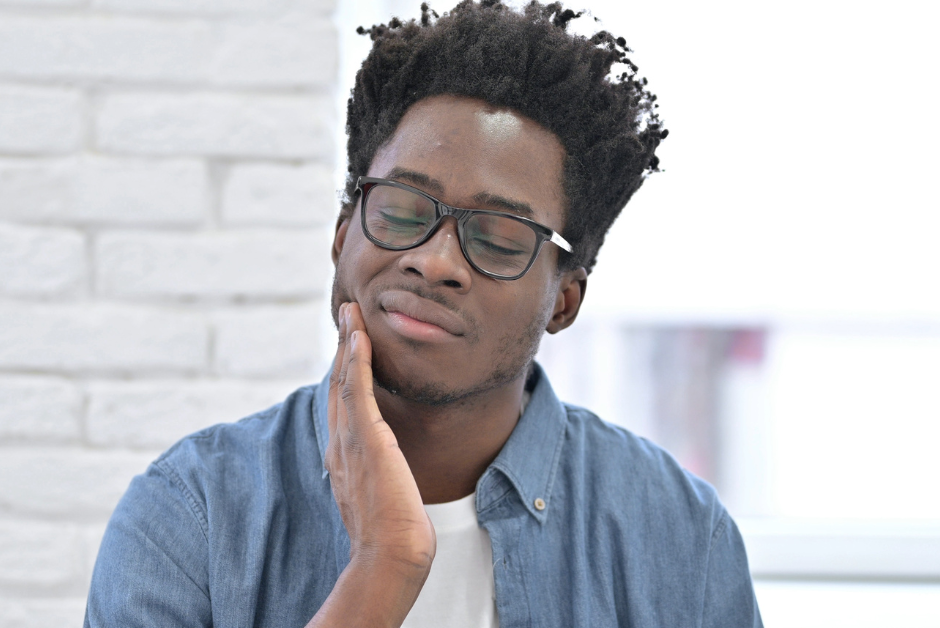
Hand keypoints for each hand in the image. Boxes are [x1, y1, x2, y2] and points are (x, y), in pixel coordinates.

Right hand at [308, 302, 434, 626]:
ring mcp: (350, 438)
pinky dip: (355, 359)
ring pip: (343, 378)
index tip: (351, 343)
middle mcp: (340, 443)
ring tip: (351, 311)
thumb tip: (390, 470)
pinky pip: (356, 388)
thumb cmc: (395, 532)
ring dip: (347, 341)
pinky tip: (358, 335)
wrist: (391, 553)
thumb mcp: (384, 494)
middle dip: (342, 346)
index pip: (342, 402)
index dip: (345, 369)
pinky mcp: (365, 437)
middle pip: (338, 383)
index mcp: (344, 455)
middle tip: (347, 314)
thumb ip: (382, 474)